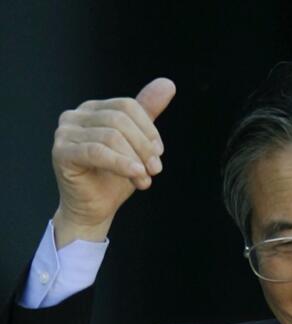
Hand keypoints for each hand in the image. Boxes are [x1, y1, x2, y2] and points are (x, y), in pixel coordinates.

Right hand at [51, 78, 176, 247]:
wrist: (95, 208)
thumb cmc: (114, 177)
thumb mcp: (137, 144)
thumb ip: (148, 113)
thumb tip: (167, 83)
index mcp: (93, 109)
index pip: (127, 106)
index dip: (148, 129)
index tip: (159, 153)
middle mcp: (75, 116)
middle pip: (119, 120)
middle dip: (144, 146)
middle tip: (155, 169)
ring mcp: (65, 133)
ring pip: (111, 136)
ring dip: (135, 159)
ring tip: (145, 179)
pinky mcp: (61, 152)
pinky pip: (97, 152)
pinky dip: (121, 163)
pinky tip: (136, 174)